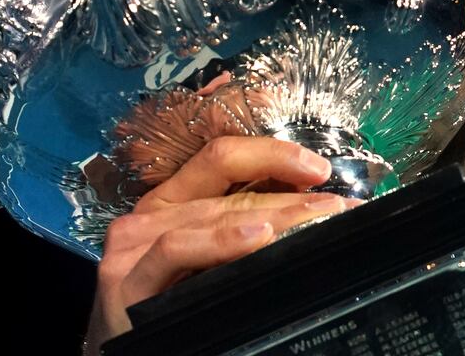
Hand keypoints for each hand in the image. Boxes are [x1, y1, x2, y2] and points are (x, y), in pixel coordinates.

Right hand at [82, 135, 355, 353]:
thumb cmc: (166, 308)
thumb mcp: (204, 262)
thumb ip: (239, 233)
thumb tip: (309, 216)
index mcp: (172, 202)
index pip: (223, 158)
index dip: (273, 155)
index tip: (319, 170)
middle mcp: (150, 214)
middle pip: (230, 190)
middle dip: (291, 197)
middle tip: (337, 207)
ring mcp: (134, 245)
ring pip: (213, 214)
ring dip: (274, 216)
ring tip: (316, 219)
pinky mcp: (126, 281)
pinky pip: (179, 249)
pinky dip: (222, 240)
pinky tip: (258, 238)